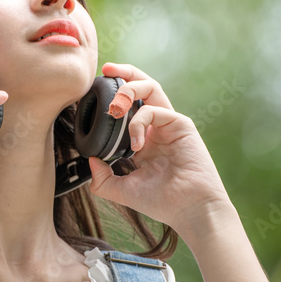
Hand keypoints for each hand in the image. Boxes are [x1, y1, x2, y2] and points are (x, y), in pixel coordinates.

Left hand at [87, 63, 230, 230]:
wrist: (190, 211)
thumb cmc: (163, 202)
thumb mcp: (124, 190)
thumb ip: (103, 179)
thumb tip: (90, 160)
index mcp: (145, 138)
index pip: (128, 107)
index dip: (112, 96)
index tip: (92, 92)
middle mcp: (157, 127)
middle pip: (142, 87)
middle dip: (123, 73)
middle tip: (105, 71)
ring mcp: (170, 124)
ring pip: (151, 88)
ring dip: (130, 87)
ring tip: (115, 104)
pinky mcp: (181, 125)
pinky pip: (155, 110)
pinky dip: (138, 122)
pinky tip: (136, 144)